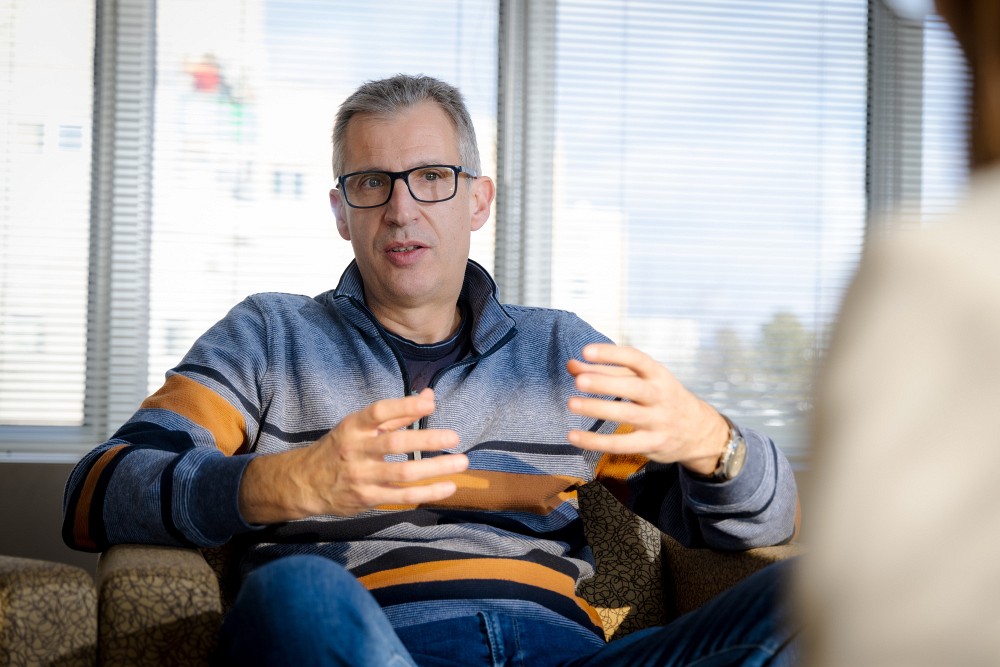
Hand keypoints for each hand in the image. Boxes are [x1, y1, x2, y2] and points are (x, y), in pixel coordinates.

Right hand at [240, 388, 468, 522]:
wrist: (305, 483)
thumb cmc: (340, 448)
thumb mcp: (361, 426)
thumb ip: (398, 413)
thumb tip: (429, 395)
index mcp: (354, 427)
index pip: (379, 412)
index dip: (405, 406)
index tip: (430, 405)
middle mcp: (356, 450)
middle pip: (394, 443)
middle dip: (427, 439)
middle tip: (454, 437)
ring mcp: (361, 476)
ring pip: (403, 473)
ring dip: (435, 468)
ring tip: (461, 462)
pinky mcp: (368, 498)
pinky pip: (402, 496)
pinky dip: (428, 492)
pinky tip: (448, 486)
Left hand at [566, 344, 728, 475]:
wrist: (698, 431)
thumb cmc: (660, 398)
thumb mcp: (641, 380)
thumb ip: (606, 371)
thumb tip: (571, 365)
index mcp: (658, 374)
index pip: (636, 359)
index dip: (611, 354)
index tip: (586, 351)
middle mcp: (660, 396)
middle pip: (633, 387)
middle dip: (606, 382)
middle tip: (579, 380)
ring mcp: (658, 421)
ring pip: (627, 415)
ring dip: (598, 409)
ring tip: (572, 403)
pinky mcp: (652, 444)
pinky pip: (622, 444)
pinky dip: (596, 442)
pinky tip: (573, 436)